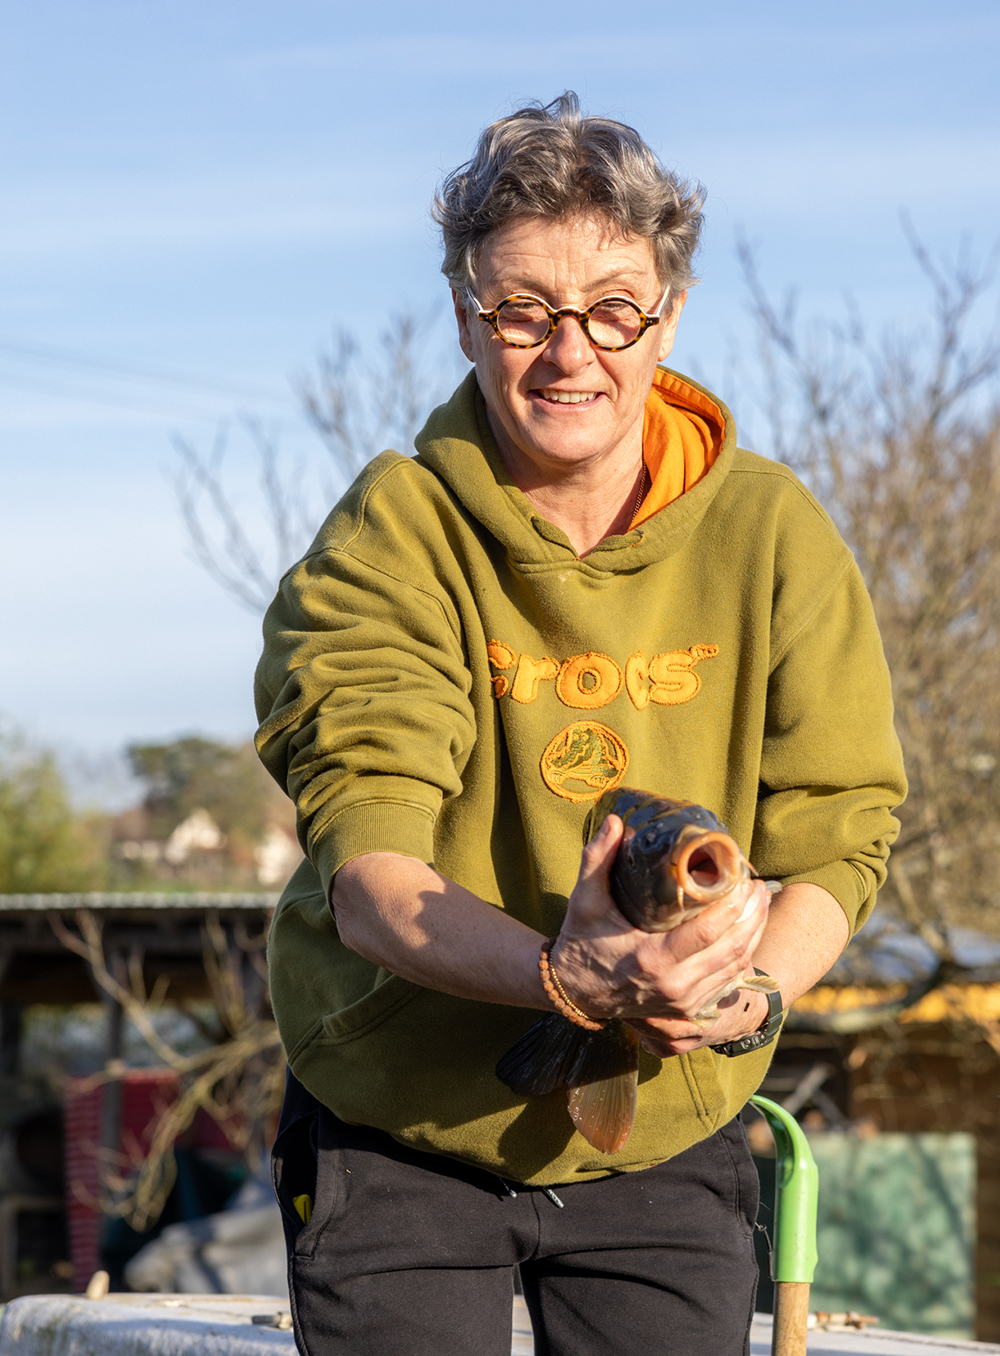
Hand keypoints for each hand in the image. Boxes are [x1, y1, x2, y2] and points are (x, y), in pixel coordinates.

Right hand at [551, 814, 770, 1045]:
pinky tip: (748, 933)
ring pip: (735, 968)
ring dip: (754, 935)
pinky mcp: (688, 1010)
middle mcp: (673, 986)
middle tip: (758, 886)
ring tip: (760, 903)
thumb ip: (597, 860)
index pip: (707, 934)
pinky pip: (728, 983)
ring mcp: (683, 1002)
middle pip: (732, 951)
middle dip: (752, 916)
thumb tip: (615, 822)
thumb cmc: (581, 942)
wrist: (575, 992)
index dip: (733, 907)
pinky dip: (743, 957)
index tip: (744, 880)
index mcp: (650, 959)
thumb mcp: (585, 900)